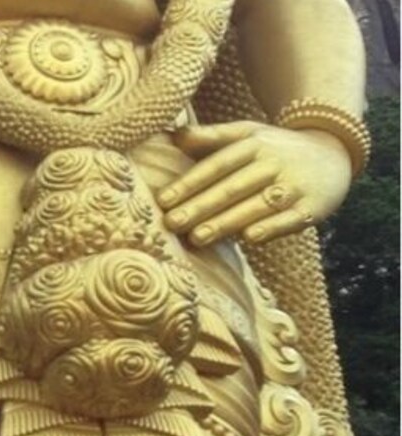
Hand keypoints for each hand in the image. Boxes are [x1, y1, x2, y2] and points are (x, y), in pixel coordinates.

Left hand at [157, 121, 352, 245]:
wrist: (333, 154)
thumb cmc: (273, 148)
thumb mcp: (246, 134)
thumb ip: (211, 137)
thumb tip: (173, 134)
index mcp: (253, 144)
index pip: (217, 165)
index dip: (189, 182)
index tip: (163, 200)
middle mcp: (274, 163)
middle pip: (233, 187)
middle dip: (200, 206)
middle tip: (171, 223)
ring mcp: (295, 185)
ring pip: (257, 205)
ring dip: (227, 222)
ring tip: (197, 238)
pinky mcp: (315, 207)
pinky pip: (291, 219)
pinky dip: (272, 228)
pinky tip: (249, 239)